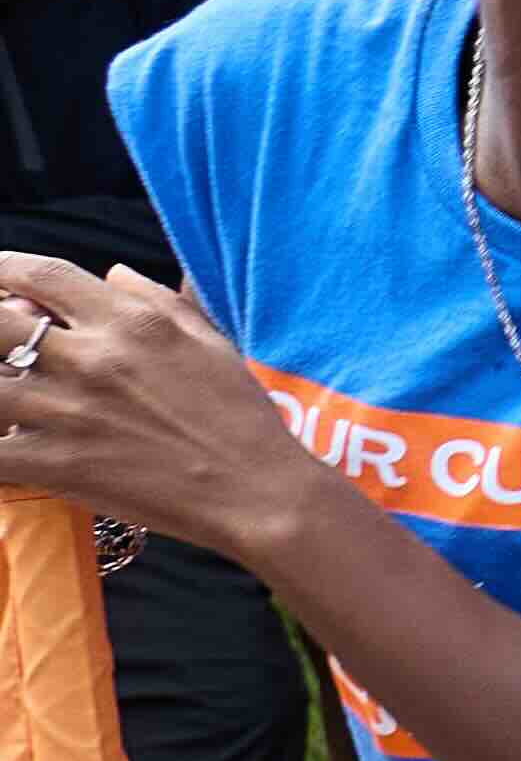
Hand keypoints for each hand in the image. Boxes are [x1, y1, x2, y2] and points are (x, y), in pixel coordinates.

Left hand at [0, 251, 331, 561]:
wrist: (256, 492)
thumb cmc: (241, 416)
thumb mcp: (210, 341)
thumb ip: (156, 299)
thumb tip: (112, 273)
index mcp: (131, 323)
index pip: (40, 276)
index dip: (1, 269)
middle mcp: (92, 359)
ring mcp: (69, 413)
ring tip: (7, 394)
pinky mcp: (57, 465)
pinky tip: (4, 444)